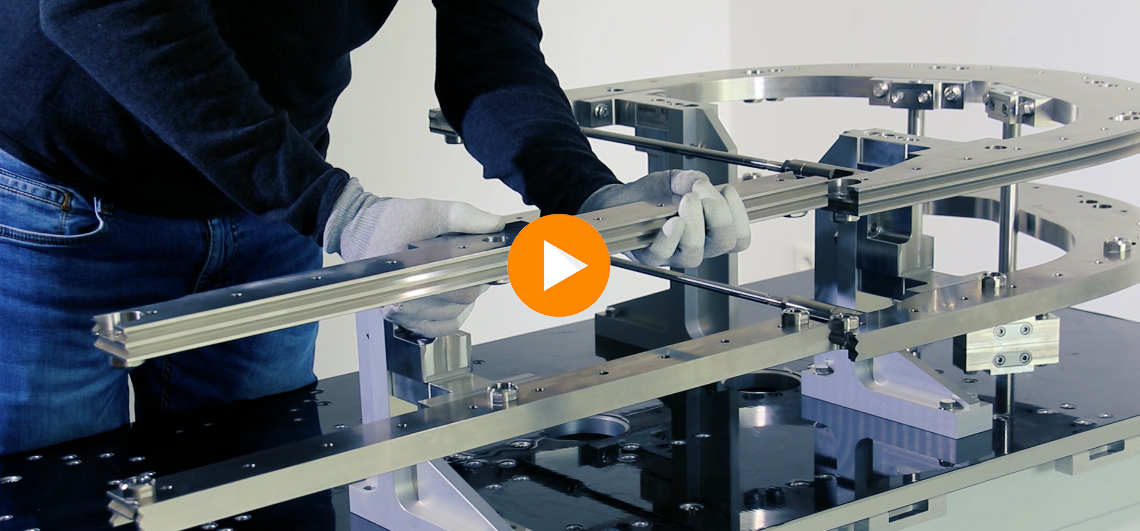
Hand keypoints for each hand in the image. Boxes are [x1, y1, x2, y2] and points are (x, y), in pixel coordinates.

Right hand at [324, 178, 504, 336]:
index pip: (460, 275)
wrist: (360, 231)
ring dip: (467, 297)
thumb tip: (494, 225)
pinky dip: (453, 316)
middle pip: (460, 297)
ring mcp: (401, 307)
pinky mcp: (401, 315)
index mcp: (410, 264)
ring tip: (467, 277)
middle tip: (482, 264)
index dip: (482, 267)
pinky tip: (457, 300)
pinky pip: (436, 327)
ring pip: (451, 314)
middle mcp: (403, 292)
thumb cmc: (388, 221)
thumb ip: (464, 217)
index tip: (495, 259)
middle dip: (477, 279)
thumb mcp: (429, 210)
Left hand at [578, 170, 749, 267]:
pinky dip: (670, 237)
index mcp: (710, 233)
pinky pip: (663, 253)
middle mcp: (697, 247)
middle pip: (724, 244)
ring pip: (695, 253)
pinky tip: (673, 221)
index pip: (740, 238)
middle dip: (719, 215)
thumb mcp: (676, 180)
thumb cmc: (652, 194)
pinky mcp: (650, 256)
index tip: (727, 189)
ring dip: (695, 224)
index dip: (740, 215)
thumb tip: (705, 185)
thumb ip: (694, 179)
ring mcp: (674, 255)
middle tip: (702, 195)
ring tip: (686, 201)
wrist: (621, 200)